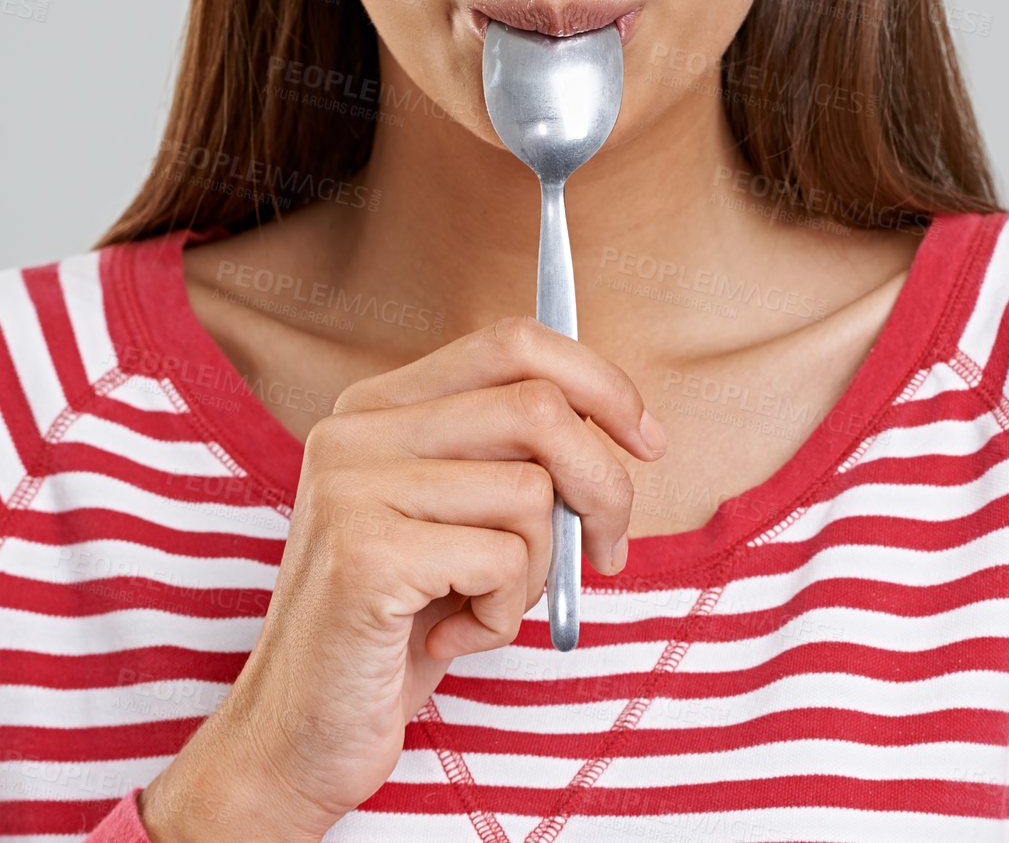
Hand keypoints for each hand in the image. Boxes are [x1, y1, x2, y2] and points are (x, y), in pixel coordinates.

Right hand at [138, 315, 666, 842]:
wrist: (297, 734)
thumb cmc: (396, 626)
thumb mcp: (454, 519)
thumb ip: (510, 458)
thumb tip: (624, 430)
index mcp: (379, 405)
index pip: (512, 341)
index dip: (598, 382)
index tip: (645, 440)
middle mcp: (357, 429)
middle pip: (537, 406)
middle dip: (604, 484)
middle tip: (610, 550)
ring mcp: (353, 485)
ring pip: (531, 491)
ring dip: (541, 570)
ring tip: (485, 607)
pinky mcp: (364, 554)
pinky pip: (503, 560)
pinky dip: (503, 616)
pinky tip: (451, 640)